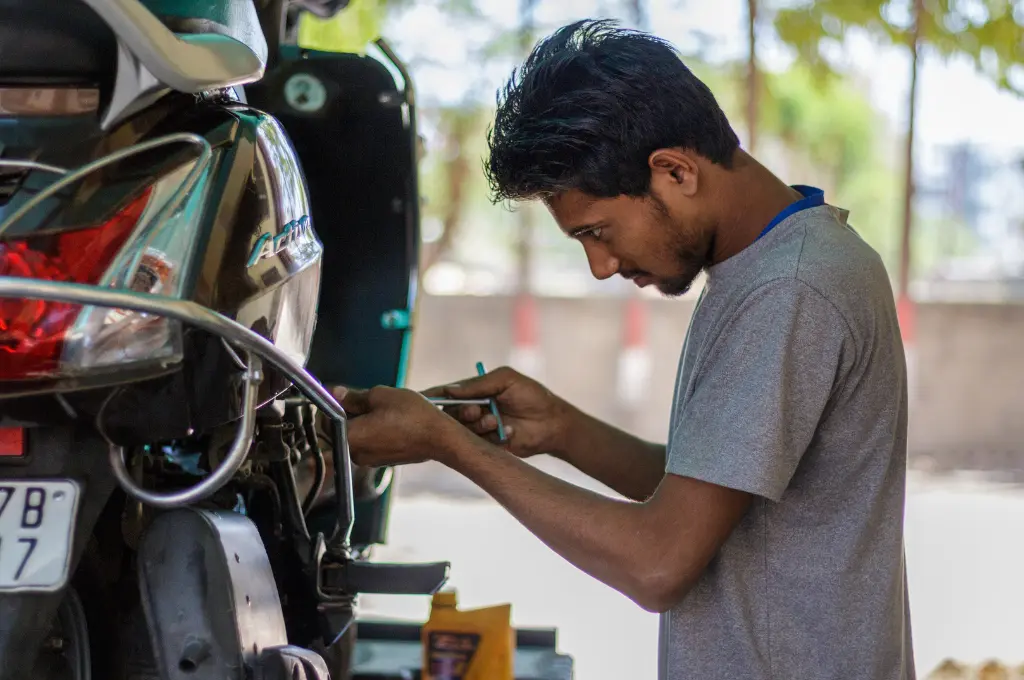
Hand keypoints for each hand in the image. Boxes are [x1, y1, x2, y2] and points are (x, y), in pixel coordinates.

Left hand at [336, 385, 463, 467]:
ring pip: (358, 435)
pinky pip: (371, 443)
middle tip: (369, 399)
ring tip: (385, 409)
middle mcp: (356, 454)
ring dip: (365, 421)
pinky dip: (376, 431)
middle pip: (342, 429)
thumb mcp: (381, 395)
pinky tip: (392, 421)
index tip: (345, 395)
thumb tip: (336, 393)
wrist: (440, 438)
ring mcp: (370, 460)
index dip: (333, 406)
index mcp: (351, 437)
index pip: (326, 422)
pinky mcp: (383, 461)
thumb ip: (353, 396)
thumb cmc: (412, 416)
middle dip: (351, 413)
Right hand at [423, 366, 573, 457]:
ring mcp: (480, 429)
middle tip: (475, 411)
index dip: (434, 396)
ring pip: (463, 430)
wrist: (553, 423)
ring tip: (496, 421)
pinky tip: (509, 432)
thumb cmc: (532, 396)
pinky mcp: (488, 446)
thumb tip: (450, 389)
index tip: (421, 398)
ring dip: (478, 425)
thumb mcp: (506, 380)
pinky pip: (477, 444)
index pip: (448, 394)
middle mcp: (475, 410)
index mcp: (476, 392)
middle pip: (451, 414)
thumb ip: (478, 384)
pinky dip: (491, 437)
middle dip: (461, 412)